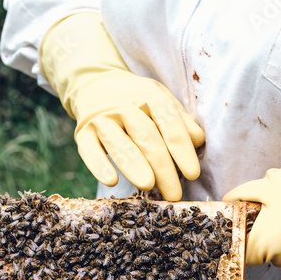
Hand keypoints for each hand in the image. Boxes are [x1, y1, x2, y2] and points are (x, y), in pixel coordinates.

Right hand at [40, 12, 203, 200]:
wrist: (94, 85)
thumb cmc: (137, 101)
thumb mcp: (161, 99)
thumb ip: (180, 119)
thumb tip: (198, 141)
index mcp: (149, 96)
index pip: (169, 124)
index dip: (182, 150)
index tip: (192, 175)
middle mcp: (124, 106)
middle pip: (147, 138)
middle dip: (162, 167)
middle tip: (173, 194)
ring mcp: (101, 119)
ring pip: (119, 145)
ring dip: (134, 167)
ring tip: (148, 187)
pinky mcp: (82, 133)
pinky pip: (90, 152)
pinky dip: (99, 166)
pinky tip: (112, 181)